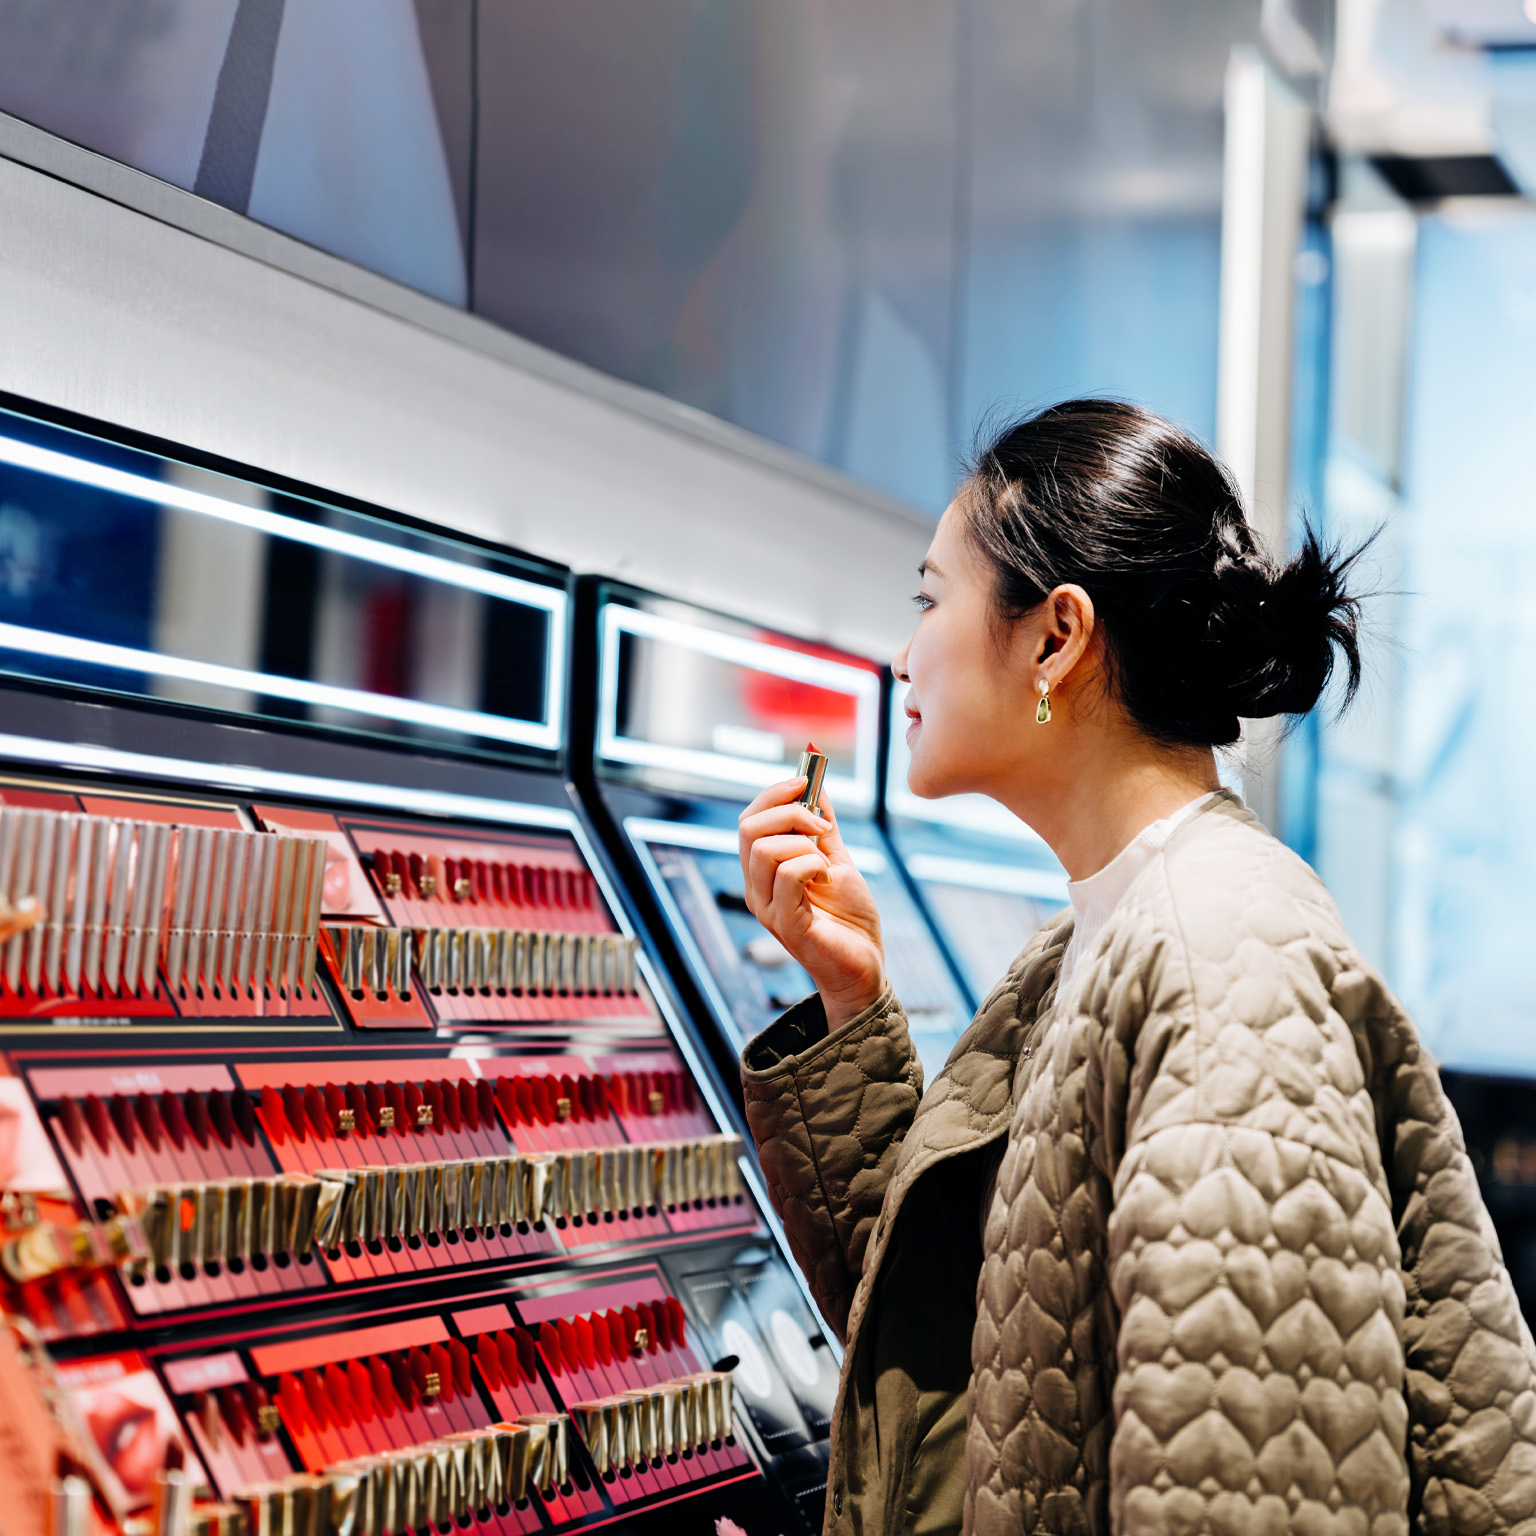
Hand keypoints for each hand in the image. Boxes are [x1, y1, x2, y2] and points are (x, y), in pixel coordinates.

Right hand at [738, 776, 885, 1028]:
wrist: (866, 965)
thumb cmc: (849, 918)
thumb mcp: (837, 861)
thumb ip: (823, 828)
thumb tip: (818, 786)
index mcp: (764, 871)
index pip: (748, 820)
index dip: (774, 794)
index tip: (806, 782)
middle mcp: (757, 888)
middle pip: (747, 829)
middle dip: (788, 811)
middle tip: (822, 824)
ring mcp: (767, 908)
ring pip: (764, 849)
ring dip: (804, 843)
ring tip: (826, 863)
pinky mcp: (786, 924)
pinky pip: (787, 875)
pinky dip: (812, 864)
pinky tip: (826, 878)